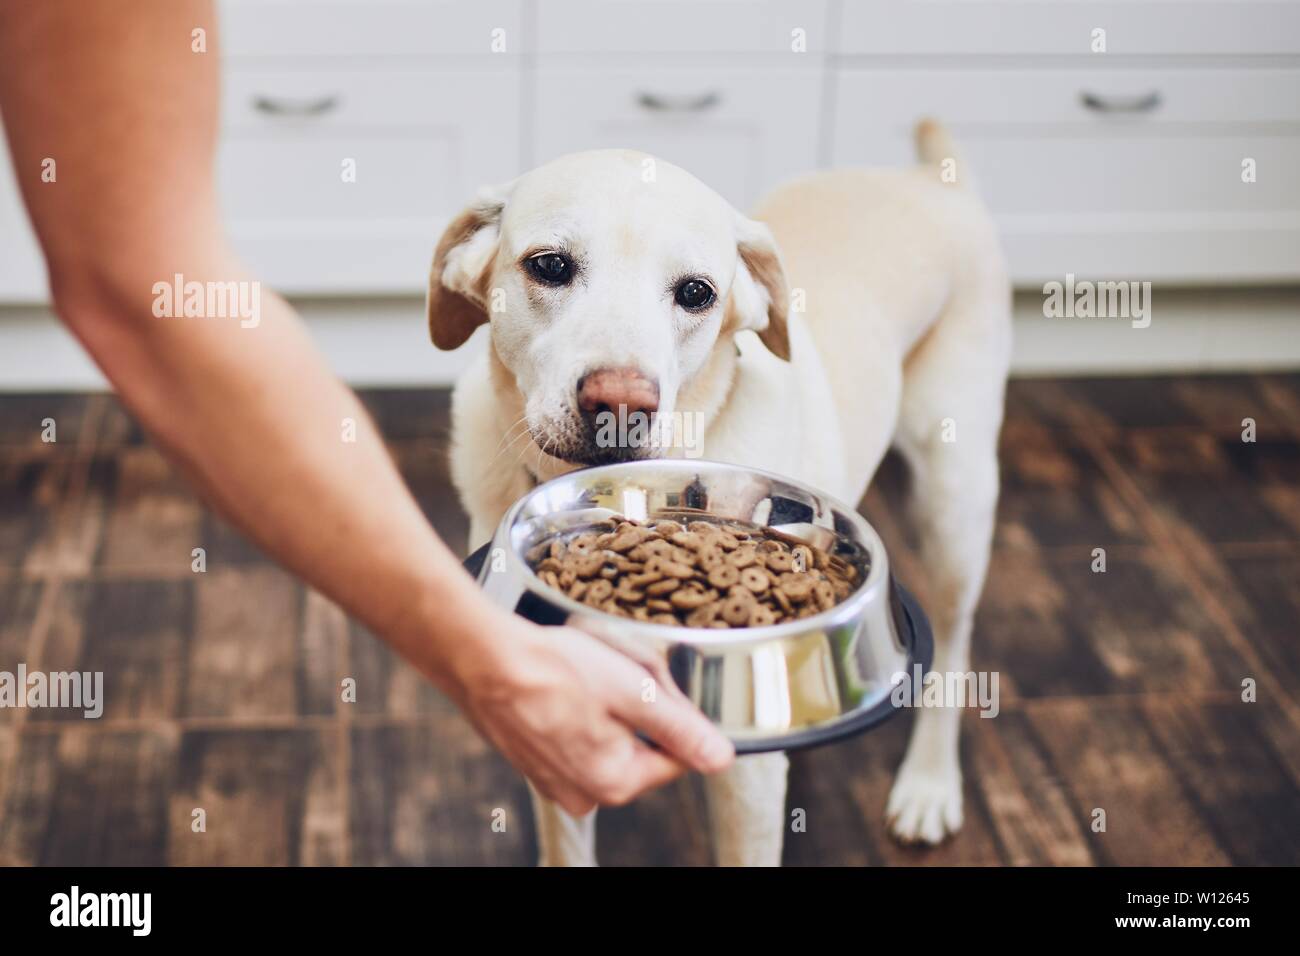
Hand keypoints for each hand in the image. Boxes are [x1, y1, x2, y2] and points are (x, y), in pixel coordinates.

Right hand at [447, 612, 734, 815]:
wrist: (481, 657)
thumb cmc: (554, 669)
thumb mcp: (634, 691)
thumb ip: (681, 729)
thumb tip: (721, 758)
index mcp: (615, 782)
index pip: (676, 755)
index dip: (673, 712)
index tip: (651, 681)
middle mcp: (584, 793)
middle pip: (641, 745)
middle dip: (637, 706)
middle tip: (615, 669)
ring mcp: (554, 779)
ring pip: (608, 737)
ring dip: (607, 704)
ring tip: (584, 672)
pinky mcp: (533, 760)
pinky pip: (575, 734)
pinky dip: (576, 708)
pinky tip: (563, 681)